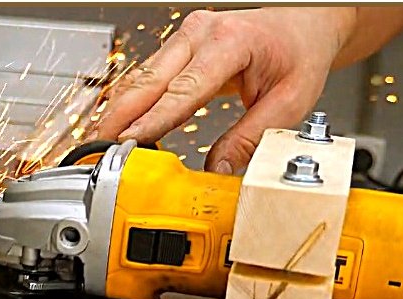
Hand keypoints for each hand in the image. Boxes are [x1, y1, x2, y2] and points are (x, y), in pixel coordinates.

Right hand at [95, 8, 402, 174]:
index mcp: (230, 42)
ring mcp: (186, 37)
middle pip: (147, 80)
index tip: (129, 143)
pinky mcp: (179, 48)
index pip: (183, 88)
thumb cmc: (299, 52)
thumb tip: (219, 170)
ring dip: (118, 111)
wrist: (304, 24)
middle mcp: (201, 34)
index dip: (153, 120)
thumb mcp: (290, 101)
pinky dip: (129, 102)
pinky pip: (147, 76)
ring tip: (98, 142)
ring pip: (140, 77)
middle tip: (98, 148)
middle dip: (118, 117)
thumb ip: (252, 137)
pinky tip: (115, 125)